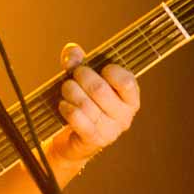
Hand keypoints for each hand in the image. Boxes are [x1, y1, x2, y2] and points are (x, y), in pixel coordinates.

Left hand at [49, 42, 139, 164]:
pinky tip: (63, 105)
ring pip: (85, 104)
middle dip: (81, 77)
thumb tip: (72, 52)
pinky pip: (78, 119)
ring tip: (66, 89)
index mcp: (130, 99)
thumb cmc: (85, 102)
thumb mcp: (83, 80)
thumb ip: (78, 62)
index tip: (101, 69)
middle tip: (74, 75)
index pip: (126, 81)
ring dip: (70, 92)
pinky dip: (67, 108)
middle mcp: (125, 116)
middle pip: (99, 89)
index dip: (110, 70)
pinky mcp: (94, 140)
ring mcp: (111, 131)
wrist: (74, 139)